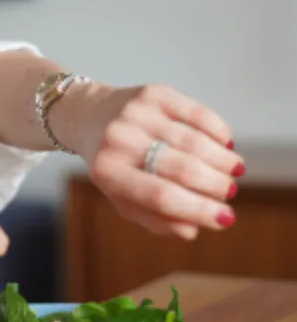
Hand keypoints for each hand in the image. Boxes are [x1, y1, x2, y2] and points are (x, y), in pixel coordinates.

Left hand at [60, 82, 243, 239]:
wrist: (88, 115)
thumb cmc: (112, 165)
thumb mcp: (123, 198)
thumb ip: (155, 219)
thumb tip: (194, 229)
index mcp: (109, 174)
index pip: (162, 197)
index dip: (199, 210)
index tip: (226, 219)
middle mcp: (120, 140)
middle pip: (182, 168)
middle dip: (216, 185)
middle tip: (229, 192)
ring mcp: (137, 113)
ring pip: (194, 141)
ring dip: (222, 160)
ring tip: (234, 171)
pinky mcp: (153, 92)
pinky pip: (197, 112)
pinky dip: (218, 131)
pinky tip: (226, 145)